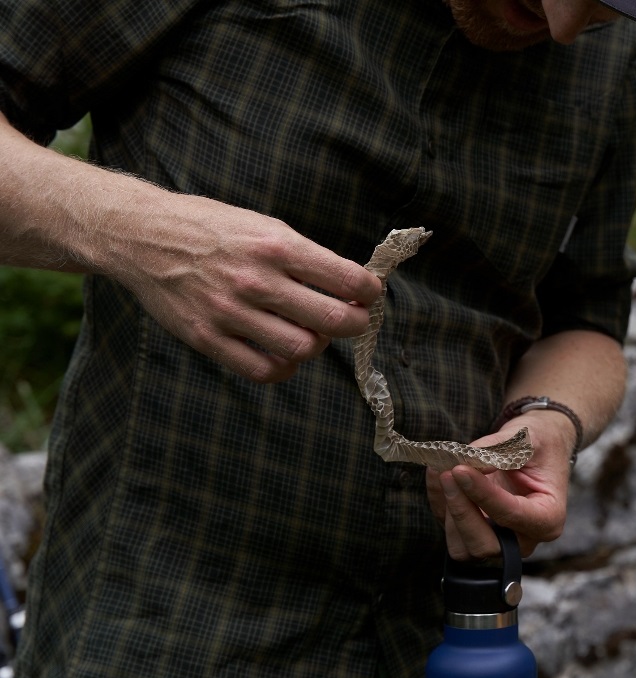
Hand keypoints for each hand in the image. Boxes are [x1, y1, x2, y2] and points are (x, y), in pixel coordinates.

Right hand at [101, 191, 381, 382]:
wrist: (141, 235)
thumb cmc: (210, 228)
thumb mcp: (263, 225)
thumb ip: (304, 255)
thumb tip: (350, 285)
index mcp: (276, 245)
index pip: (347, 279)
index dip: (370, 291)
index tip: (370, 294)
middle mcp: (256, 280)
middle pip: (333, 320)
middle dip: (357, 323)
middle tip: (355, 319)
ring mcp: (231, 312)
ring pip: (302, 349)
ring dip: (318, 344)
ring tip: (312, 332)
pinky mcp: (208, 338)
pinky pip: (263, 370)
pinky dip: (284, 367)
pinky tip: (285, 354)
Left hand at [425, 408, 576, 559]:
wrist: (537, 449)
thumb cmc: (540, 444)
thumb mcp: (528, 438)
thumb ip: (499, 449)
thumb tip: (469, 460)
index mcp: (548, 518)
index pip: (512, 514)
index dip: (483, 494)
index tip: (460, 469)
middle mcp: (524, 538)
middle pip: (486, 544)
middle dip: (462, 511)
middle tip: (449, 473)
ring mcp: (499, 541)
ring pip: (463, 547)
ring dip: (448, 510)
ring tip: (442, 471)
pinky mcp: (477, 535)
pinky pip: (451, 532)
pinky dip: (440, 504)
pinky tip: (438, 475)